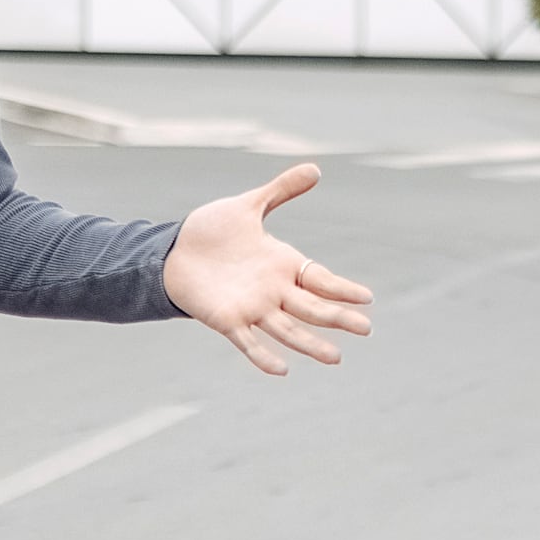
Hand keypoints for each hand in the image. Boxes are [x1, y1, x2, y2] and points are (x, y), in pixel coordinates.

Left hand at [164, 164, 374, 373]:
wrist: (172, 252)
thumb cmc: (211, 232)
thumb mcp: (249, 205)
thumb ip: (281, 191)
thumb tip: (315, 169)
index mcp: (283, 265)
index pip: (321, 279)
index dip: (343, 289)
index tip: (367, 298)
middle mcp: (274, 290)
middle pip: (313, 308)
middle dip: (339, 318)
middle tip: (366, 330)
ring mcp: (253, 308)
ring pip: (289, 330)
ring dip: (311, 345)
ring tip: (336, 358)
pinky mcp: (228, 321)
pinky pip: (249, 342)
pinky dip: (264, 357)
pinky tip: (282, 370)